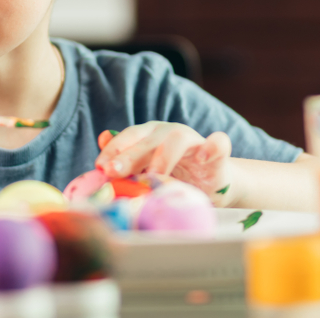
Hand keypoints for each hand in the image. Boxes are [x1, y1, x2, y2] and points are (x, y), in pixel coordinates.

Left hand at [94, 122, 234, 205]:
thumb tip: (101, 138)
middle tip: (114, 172)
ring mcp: (195, 141)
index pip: (129, 136)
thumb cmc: (175, 179)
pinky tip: (201, 157)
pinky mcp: (218, 154)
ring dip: (162, 157)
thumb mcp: (146, 173)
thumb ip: (126, 160)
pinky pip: (218, 143)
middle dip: (129, 155)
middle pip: (148, 138)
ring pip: (177, 138)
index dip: (114, 150)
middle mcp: (171, 133)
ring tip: (152, 177)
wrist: (212, 186)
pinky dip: (211, 147)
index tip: (100, 167)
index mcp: (151, 136)